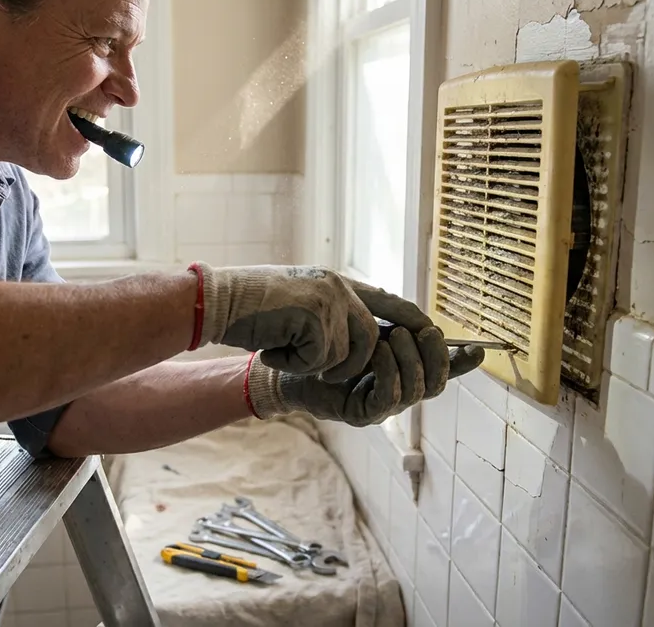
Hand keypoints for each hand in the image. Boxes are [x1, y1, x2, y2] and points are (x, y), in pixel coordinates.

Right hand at [190, 262, 434, 381]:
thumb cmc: (251, 310)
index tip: (436, 338)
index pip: (390, 302)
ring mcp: (328, 299)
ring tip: (287, 355)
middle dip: (353, 365)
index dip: (414, 322)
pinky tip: (274, 350)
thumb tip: (367, 338)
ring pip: (352, 352)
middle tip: (319, 371)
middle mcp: (338, 286)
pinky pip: (324, 359)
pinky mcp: (315, 315)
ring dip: (321, 366)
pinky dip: (296, 364)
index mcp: (337, 283)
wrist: (216, 302)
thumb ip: (331, 314)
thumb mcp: (300, 305)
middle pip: (374, 338)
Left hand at [243, 325, 485, 426]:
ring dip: (411, 360)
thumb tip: (427, 320)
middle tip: (423, 331)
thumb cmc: (324, 335)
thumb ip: (395, 317)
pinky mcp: (362, 414)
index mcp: (402, 367)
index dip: (462, 364)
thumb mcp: (365, 317)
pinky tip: (377, 352)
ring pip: (417, 390)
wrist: (287, 355)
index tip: (478, 350)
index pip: (442, 370)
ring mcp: (381, 406)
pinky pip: (390, 398)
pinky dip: (390, 372)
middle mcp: (397, 389)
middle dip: (436, 356)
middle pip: (437, 382)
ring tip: (394, 337)